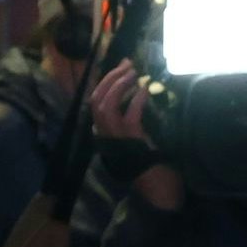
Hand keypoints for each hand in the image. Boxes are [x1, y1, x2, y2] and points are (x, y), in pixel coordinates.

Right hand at [86, 66, 182, 211]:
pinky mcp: (128, 138)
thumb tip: (136, 89)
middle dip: (110, 78)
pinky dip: (136, 99)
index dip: (106, 81)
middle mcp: (103, 132)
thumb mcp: (131, 134)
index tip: (121, 67)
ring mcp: (114, 135)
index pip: (96, 100)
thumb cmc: (144, 157)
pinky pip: (129, 114)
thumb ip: (127, 115)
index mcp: (102, 130)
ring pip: (105, 104)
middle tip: (127, 65)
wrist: (151, 181)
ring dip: (118, 86)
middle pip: (97, 99)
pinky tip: (144, 89)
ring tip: (133, 73)